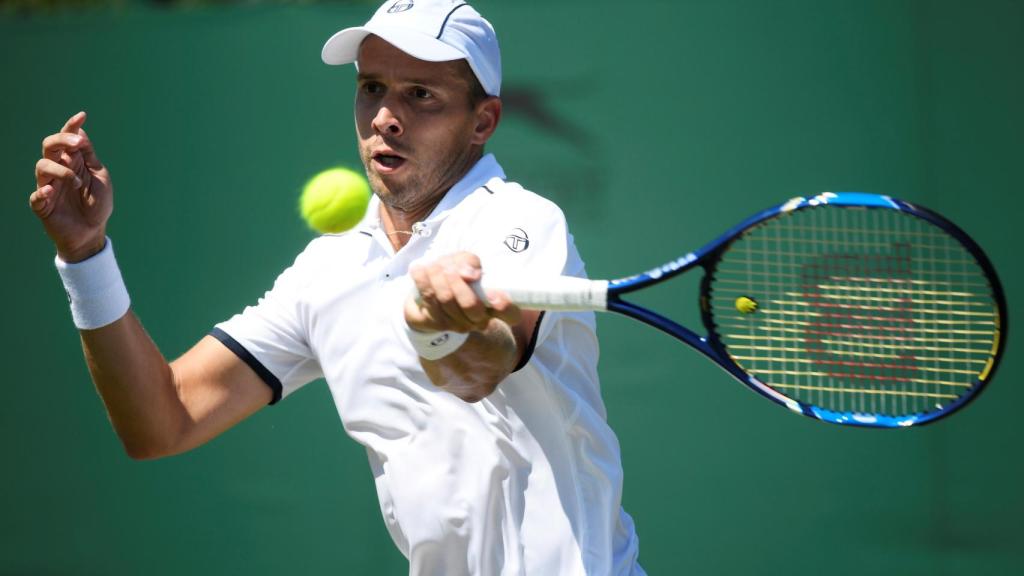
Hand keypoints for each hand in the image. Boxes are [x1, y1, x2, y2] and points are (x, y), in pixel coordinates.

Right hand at [29, 111, 113, 262]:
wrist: (93, 232)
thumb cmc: (97, 203)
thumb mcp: (99, 177)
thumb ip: (89, 157)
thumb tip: (81, 133)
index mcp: (73, 162)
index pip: (68, 139)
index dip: (72, 126)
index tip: (82, 116)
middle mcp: (58, 170)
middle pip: (49, 146)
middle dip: (61, 140)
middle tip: (78, 144)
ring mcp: (49, 186)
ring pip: (41, 166)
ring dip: (60, 170)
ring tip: (76, 182)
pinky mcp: (43, 204)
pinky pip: (36, 195)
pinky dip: (43, 191)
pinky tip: (52, 191)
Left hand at [405, 252, 521, 333]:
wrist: (427, 290)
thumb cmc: (454, 273)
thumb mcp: (465, 262)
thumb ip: (469, 262)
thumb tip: (470, 275)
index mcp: (494, 306)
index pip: (511, 314)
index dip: (505, 307)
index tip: (495, 296)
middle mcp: (479, 319)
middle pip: (470, 304)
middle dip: (456, 281)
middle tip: (448, 268)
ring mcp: (457, 324)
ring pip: (446, 299)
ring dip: (437, 276)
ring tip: (433, 265)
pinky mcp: (435, 322)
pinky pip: (429, 298)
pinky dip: (422, 280)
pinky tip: (419, 269)